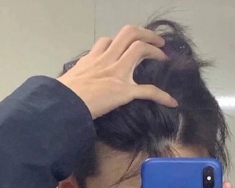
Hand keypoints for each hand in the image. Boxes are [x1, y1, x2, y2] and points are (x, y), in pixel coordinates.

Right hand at [57, 25, 177, 118]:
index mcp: (93, 59)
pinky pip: (148, 91)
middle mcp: (106, 60)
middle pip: (128, 34)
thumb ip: (79, 76)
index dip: (121, 42)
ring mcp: (117, 73)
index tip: (128, 47)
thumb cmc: (63, 95)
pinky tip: (172, 102)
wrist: (64, 105)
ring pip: (139, 49)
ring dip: (155, 51)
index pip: (107, 41)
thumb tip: (76, 84)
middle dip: (145, 34)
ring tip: (164, 58)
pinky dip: (162, 96)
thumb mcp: (69, 79)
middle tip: (156, 42)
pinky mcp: (124, 91)